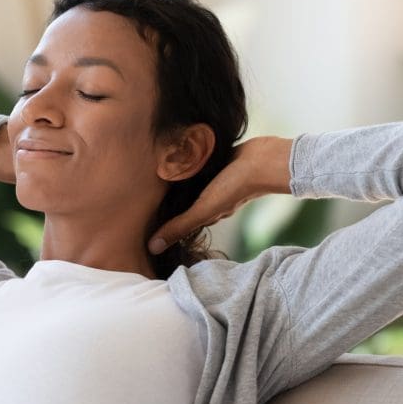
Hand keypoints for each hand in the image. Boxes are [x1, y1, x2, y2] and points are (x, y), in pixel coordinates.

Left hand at [147, 136, 293, 253]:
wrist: (262, 160)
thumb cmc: (234, 186)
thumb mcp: (202, 210)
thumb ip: (179, 227)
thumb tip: (152, 249)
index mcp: (205, 212)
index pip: (179, 220)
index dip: (162, 221)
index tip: (140, 220)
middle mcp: (209, 197)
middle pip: (183, 201)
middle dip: (166, 200)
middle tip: (141, 195)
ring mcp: (215, 180)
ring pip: (191, 183)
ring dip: (177, 180)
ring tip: (153, 173)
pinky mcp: (218, 163)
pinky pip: (199, 165)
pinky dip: (189, 164)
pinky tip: (177, 154)